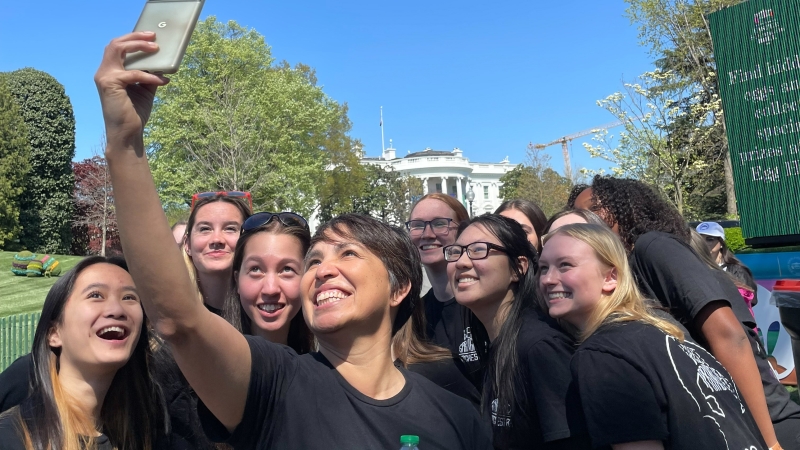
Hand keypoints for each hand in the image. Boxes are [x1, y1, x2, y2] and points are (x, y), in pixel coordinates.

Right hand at [94, 32, 168, 148]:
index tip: (150, 36)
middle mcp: (104, 71)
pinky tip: (163, 81)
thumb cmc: (134, 113)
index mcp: (111, 71)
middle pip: (116, 43)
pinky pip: (133, 74)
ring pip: (118, 49)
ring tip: (156, 48)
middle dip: (135, 37)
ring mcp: (104, 76)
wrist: (127, 134)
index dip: (133, 39)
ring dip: (139, 46)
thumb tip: (163, 63)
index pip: (118, 47)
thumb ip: (149, 75)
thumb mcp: (145, 89)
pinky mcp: (110, 84)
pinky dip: (150, 76)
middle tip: (153, 36)